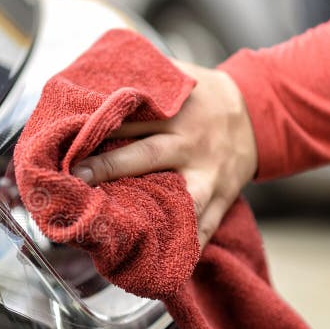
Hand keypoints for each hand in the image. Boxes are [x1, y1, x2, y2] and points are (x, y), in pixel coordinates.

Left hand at [72, 61, 257, 247]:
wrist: (262, 111)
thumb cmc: (204, 95)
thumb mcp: (178, 74)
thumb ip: (142, 73)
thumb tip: (99, 60)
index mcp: (176, 112)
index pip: (131, 119)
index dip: (98, 128)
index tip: (67, 139)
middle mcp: (190, 143)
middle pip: (147, 156)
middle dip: (110, 167)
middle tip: (77, 178)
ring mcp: (209, 174)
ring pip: (179, 199)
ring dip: (149, 216)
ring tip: (116, 234)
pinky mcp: (223, 198)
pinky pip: (206, 228)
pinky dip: (188, 248)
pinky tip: (165, 268)